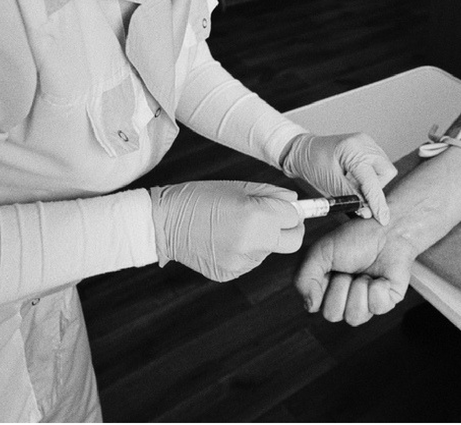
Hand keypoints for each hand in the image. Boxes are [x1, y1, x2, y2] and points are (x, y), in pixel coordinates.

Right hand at [150, 181, 302, 281]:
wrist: (163, 223)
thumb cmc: (200, 198)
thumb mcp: (239, 187)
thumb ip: (272, 195)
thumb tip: (295, 202)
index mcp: (257, 217)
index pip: (296, 217)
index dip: (293, 210)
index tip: (286, 208)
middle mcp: (253, 243)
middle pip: (293, 241)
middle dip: (289, 230)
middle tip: (274, 220)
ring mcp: (242, 262)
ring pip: (270, 250)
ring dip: (263, 239)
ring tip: (236, 226)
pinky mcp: (231, 273)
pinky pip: (251, 260)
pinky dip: (246, 250)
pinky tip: (226, 239)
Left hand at [281, 133, 396, 224]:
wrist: (303, 151)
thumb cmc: (312, 165)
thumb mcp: (329, 185)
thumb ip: (350, 198)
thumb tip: (368, 212)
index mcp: (352, 149)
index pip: (371, 179)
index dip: (377, 201)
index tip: (382, 218)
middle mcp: (364, 142)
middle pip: (386, 172)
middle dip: (376, 188)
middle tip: (358, 194)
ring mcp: (367, 142)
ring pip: (384, 169)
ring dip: (372, 183)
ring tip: (352, 184)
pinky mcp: (368, 146)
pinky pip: (378, 165)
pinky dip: (370, 176)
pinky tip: (354, 178)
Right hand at [294, 218, 417, 325]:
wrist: (386, 228)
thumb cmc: (355, 238)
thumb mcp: (321, 252)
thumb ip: (304, 278)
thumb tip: (310, 306)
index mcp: (327, 289)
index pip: (315, 306)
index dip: (322, 287)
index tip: (331, 268)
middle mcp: (345, 299)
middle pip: (333, 314)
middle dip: (341, 286)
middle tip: (349, 269)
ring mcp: (366, 303)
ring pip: (354, 317)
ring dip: (359, 288)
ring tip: (365, 273)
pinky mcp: (387, 302)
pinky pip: (377, 308)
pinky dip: (378, 289)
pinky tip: (380, 278)